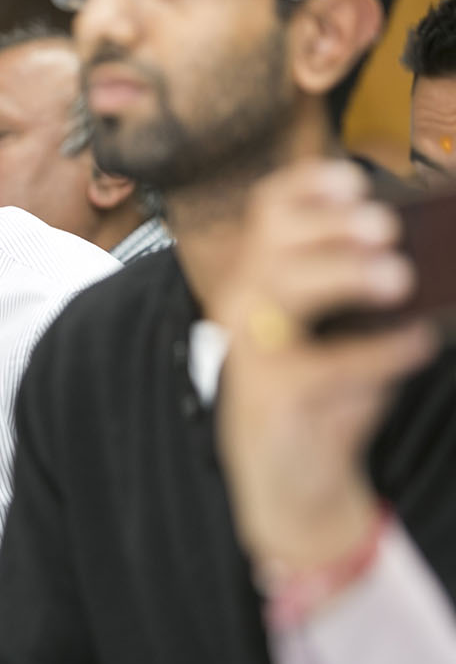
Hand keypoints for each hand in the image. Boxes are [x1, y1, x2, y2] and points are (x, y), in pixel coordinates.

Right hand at [214, 160, 436, 573]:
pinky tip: (417, 343)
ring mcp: (252, 352)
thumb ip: (366, 292)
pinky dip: (381, 352)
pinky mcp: (270, 395)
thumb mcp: (343, 333)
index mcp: (262, 282)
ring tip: (399, 278)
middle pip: (274, 242)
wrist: (291, 483)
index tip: (355, 180)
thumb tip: (418, 260)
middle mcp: (245, 308)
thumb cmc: (322, 398)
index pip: (268, 214)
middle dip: (329, 227)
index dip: (306, 188)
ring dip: (344, 274)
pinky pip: (328, 363)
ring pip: (285, 288)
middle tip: (385, 229)